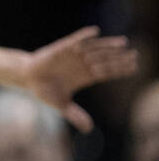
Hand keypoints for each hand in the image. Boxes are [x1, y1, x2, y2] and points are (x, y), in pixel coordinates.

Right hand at [21, 26, 137, 132]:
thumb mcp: (61, 105)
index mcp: (84, 77)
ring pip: (94, 49)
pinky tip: (95, 31)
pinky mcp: (61, 48)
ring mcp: (73, 55)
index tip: (134, 68)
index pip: (106, 72)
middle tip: (134, 55)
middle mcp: (82, 64)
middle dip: (120, 57)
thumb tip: (88, 129)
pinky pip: (74, 40)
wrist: (27, 78)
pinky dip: (84, 35)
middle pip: (105, 59)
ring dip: (108, 46)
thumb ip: (75, 115)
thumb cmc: (46, 90)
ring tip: (122, 43)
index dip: (119, 70)